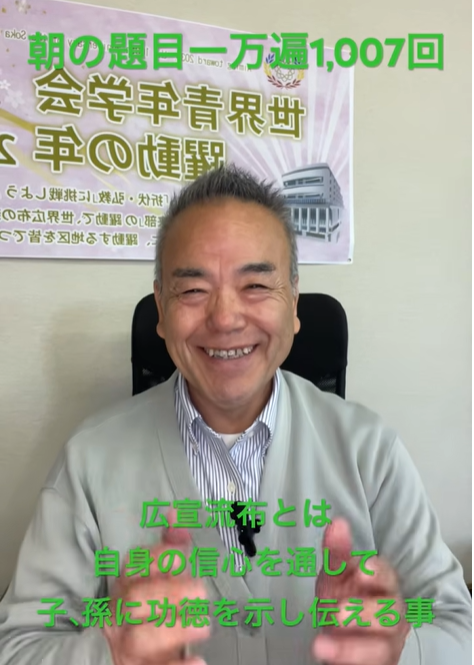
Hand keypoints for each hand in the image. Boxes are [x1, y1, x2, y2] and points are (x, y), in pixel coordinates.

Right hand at [103, 509, 209, 664]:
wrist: (113, 655)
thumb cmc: (143, 608)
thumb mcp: (152, 577)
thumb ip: (168, 548)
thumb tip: (176, 511)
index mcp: (126, 585)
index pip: (135, 565)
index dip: (160, 558)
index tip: (183, 555)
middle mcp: (121, 613)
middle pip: (136, 600)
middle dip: (169, 594)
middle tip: (201, 593)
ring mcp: (126, 644)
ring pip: (140, 637)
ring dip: (173, 629)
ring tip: (202, 625)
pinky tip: (197, 662)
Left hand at [312, 518, 409, 664]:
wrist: (346, 633)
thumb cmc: (346, 596)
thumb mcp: (336, 574)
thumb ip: (336, 551)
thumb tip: (337, 523)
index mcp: (382, 585)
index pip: (387, 576)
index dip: (377, 572)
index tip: (362, 569)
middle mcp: (390, 613)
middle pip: (389, 612)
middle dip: (363, 612)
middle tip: (335, 612)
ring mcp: (386, 643)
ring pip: (380, 647)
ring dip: (350, 648)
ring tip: (320, 645)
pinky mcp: (378, 663)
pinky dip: (348, 662)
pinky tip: (326, 656)